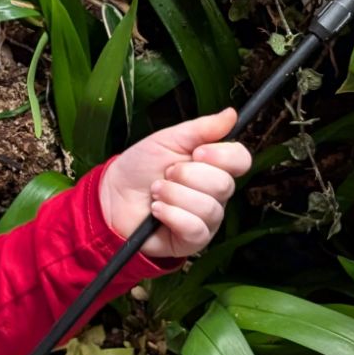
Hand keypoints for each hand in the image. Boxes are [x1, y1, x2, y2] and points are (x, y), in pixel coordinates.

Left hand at [99, 108, 250, 258]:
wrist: (112, 194)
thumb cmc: (140, 167)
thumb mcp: (168, 140)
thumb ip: (201, 128)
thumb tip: (231, 114)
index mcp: (214, 166)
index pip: (241, 160)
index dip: (222, 156)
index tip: (197, 152)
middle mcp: (216, 193)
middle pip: (224, 184)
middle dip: (188, 176)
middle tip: (166, 174)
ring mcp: (207, 218)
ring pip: (209, 207)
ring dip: (175, 195)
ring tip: (156, 191)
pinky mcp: (193, 240)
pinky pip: (195, 228)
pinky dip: (172, 215)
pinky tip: (156, 210)